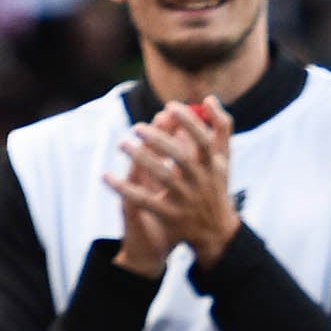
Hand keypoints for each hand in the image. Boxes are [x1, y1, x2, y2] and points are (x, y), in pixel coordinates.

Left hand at [109, 100, 239, 270]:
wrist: (217, 232)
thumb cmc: (216, 186)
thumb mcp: (224, 159)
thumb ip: (221, 128)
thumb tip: (208, 98)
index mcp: (214, 166)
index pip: (204, 141)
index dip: (189, 122)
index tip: (170, 106)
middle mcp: (201, 183)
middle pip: (181, 159)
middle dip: (160, 140)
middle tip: (137, 127)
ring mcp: (186, 201)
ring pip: (163, 178)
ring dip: (141, 159)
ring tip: (122, 143)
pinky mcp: (170, 216)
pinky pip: (144, 201)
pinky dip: (124, 188)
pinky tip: (106, 176)